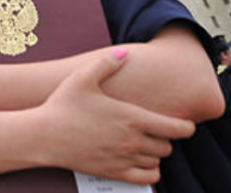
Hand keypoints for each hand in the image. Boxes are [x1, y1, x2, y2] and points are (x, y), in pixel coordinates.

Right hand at [35, 49, 194, 184]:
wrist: (44, 135)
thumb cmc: (62, 105)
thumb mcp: (82, 78)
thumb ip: (106, 63)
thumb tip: (125, 53)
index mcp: (132, 117)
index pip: (178, 129)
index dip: (186, 126)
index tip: (183, 123)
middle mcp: (133, 140)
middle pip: (168, 146)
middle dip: (165, 138)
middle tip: (154, 130)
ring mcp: (124, 158)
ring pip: (158, 161)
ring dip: (155, 152)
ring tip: (143, 142)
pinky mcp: (113, 172)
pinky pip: (147, 178)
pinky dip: (150, 171)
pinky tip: (141, 161)